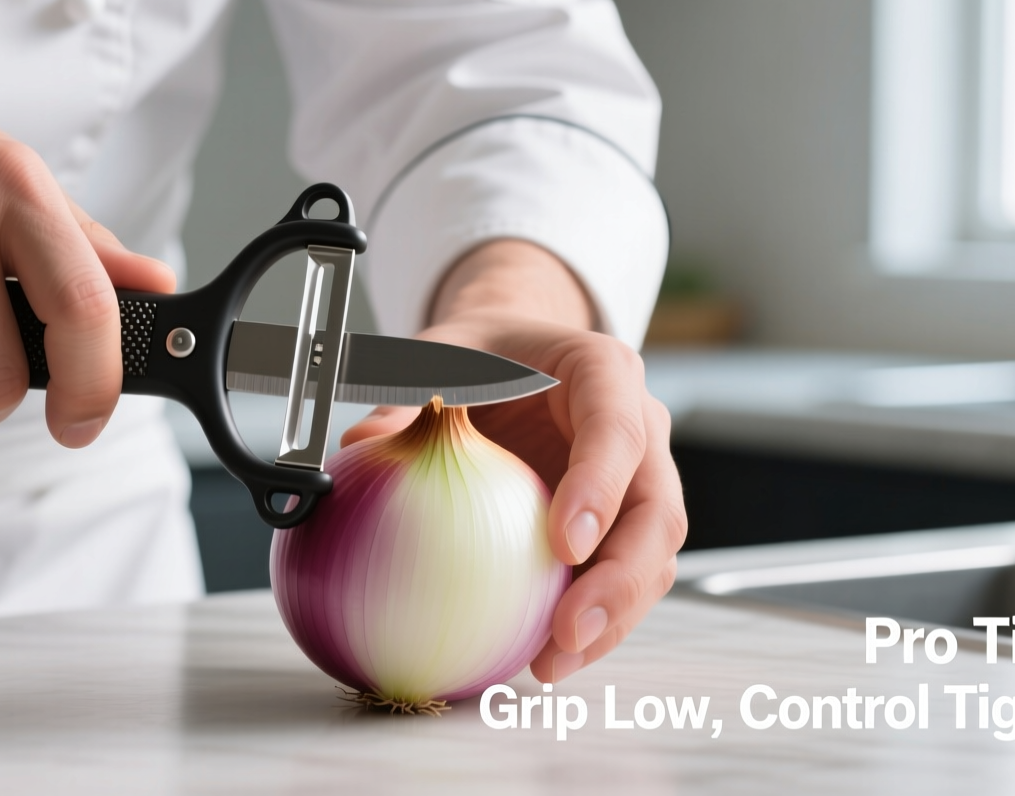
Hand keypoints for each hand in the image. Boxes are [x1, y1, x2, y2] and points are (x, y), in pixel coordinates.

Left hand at [340, 240, 684, 680]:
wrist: (511, 354)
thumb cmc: (481, 352)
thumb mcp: (436, 357)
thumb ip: (402, 400)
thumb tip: (358, 449)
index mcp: (602, 371)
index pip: (616, 429)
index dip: (600, 488)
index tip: (563, 544)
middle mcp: (637, 427)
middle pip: (655, 510)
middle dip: (622, 580)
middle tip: (568, 630)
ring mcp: (636, 480)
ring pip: (651, 556)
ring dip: (612, 618)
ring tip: (553, 663)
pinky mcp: (618, 524)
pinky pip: (618, 577)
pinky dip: (590, 622)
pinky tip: (539, 657)